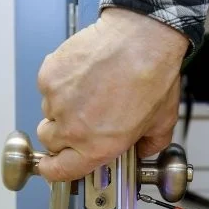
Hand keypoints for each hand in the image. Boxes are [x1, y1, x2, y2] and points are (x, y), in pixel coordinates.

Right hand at [36, 7, 188, 181]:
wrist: (141, 38)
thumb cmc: (152, 76)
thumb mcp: (161, 123)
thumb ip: (148, 146)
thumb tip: (140, 150)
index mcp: (97, 147)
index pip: (58, 171)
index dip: (52, 170)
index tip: (51, 166)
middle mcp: (72, 128)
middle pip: (49, 140)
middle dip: (61, 133)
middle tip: (81, 118)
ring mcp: (57, 101)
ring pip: (48, 111)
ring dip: (63, 105)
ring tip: (89, 89)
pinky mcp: (49, 76)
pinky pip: (47, 86)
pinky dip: (61, 82)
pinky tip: (83, 73)